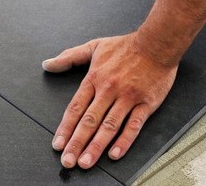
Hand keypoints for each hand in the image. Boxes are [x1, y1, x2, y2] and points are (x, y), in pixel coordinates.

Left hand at [42, 33, 177, 168]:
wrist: (157, 43)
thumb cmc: (127, 46)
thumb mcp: (94, 47)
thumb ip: (69, 57)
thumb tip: (48, 64)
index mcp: (95, 78)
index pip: (76, 108)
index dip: (65, 128)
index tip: (58, 144)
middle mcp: (109, 89)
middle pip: (89, 121)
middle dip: (76, 143)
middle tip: (67, 161)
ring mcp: (128, 97)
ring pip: (109, 126)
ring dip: (96, 146)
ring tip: (86, 162)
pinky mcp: (146, 103)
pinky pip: (133, 125)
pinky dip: (124, 141)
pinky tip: (114, 154)